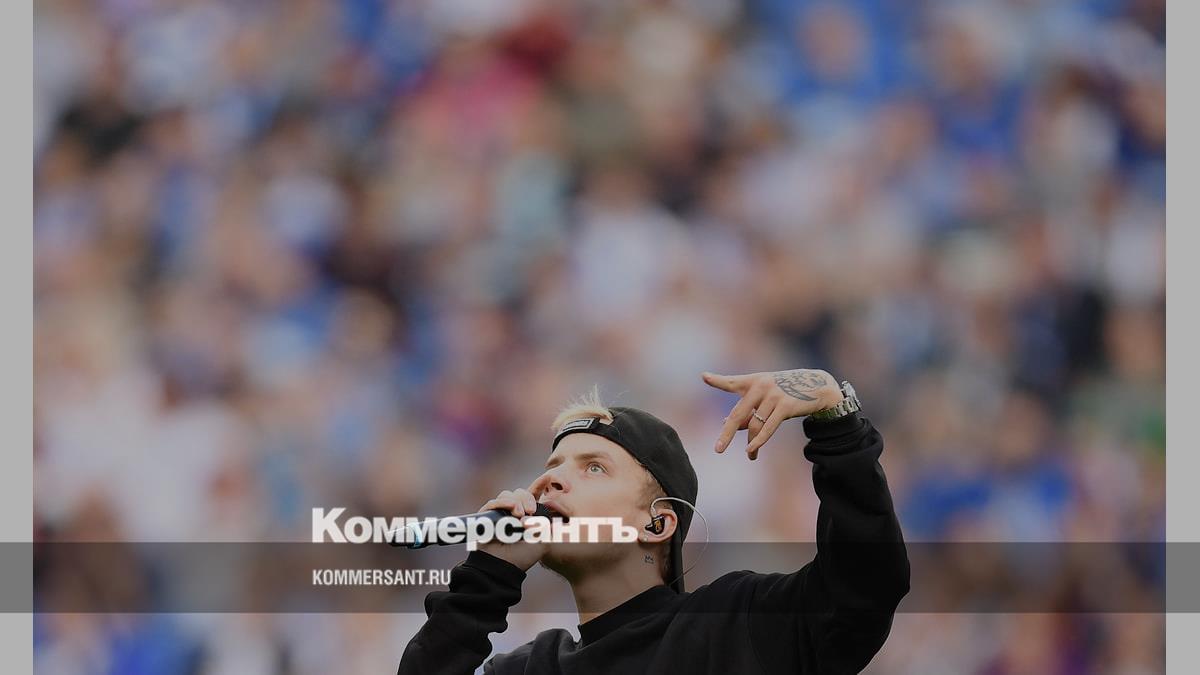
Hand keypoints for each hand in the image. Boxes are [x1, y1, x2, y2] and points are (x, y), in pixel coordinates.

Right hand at [476, 486, 548, 570]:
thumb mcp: (543, 541)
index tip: (548, 477)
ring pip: (508, 494)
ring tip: (520, 514)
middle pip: (520, 492)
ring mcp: (500, 513)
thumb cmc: (523, 556)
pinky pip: (494, 502)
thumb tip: (554, 515)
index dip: (540, 484)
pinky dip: (504, 502)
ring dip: (516, 501)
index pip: (533, 495)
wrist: (503, 566)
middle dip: (528, 498)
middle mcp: (513, 512)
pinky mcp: (487, 516)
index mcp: (528, 516)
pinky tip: (512, 509)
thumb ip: (548, 526)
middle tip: (531, 511)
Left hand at [702, 368, 843, 459]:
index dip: (718, 381)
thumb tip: (726, 424)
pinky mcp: (785, 406)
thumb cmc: (785, 392)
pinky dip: (759, 441)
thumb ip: (747, 410)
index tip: (704, 377)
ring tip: (750, 456)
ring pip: (755, 426)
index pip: (732, 382)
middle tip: (718, 450)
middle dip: (727, 434)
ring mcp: (773, 395)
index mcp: (753, 381)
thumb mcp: (765, 398)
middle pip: (738, 414)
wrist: (817, 386)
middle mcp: (761, 386)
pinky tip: (751, 450)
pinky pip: (768, 428)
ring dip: (750, 444)